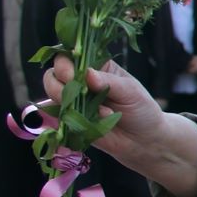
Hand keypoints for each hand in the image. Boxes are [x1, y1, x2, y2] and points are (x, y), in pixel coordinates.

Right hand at [42, 55, 168, 167]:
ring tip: (101, 111)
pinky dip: (72, 119)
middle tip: (82, 94)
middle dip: (61, 84)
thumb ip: (109, 82)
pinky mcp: (71, 119)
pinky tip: (93, 122)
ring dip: (70, 103)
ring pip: (52, 94)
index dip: (65, 63)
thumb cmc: (141, 109)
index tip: (73, 74)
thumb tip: (87, 72)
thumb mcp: (131, 92)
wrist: (143, 140)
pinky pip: (59, 117)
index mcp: (96, 66)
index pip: (70, 56)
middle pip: (53, 74)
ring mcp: (73, 100)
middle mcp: (80, 81)